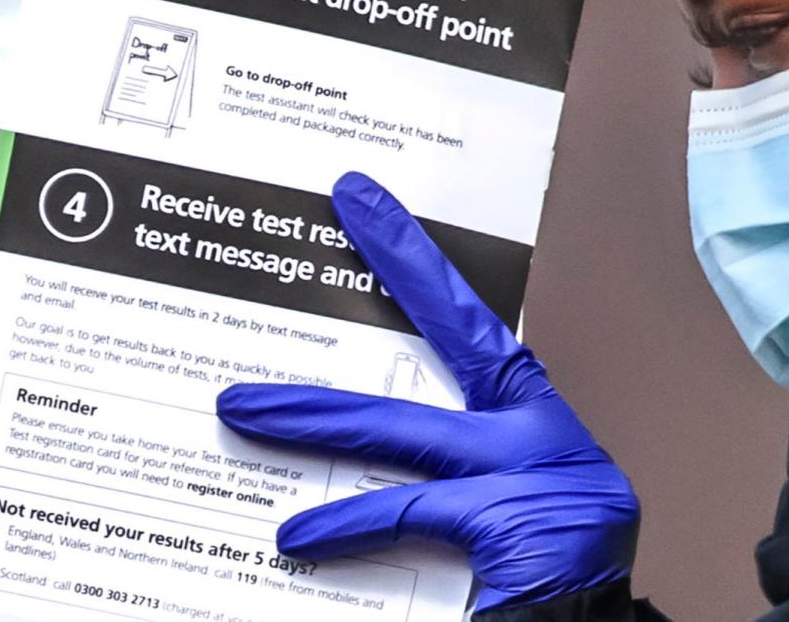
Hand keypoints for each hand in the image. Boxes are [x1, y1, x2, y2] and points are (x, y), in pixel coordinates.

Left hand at [216, 172, 639, 610]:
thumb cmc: (544, 578)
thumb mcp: (498, 508)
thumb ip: (437, 473)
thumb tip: (334, 461)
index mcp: (534, 424)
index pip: (471, 327)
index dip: (421, 265)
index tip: (370, 211)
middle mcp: (537, 437)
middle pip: (458, 338)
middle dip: (400, 268)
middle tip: (348, 209)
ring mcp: (526, 474)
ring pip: (403, 429)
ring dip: (316, 417)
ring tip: (243, 408)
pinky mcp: (506, 520)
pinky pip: (406, 511)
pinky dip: (345, 524)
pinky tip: (294, 538)